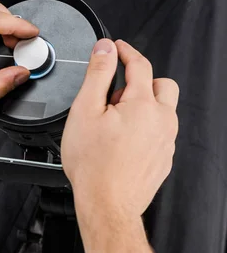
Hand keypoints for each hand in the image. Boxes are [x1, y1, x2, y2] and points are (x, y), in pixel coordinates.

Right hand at [61, 39, 178, 225]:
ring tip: (114, 122)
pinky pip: (160, 133)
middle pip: (161, 85)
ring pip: (162, 110)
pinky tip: (122, 141)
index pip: (140, 65)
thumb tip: (105, 49)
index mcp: (142, 105)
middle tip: (116, 92)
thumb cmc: (94, 164)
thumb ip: (98, 75)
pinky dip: (145, 128)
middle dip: (141, 81)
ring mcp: (167, 141)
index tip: (117, 48)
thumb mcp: (85, 111)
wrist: (107, 204)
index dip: (126, 52)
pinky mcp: (164, 159)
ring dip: (143, 106)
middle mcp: (162, 121)